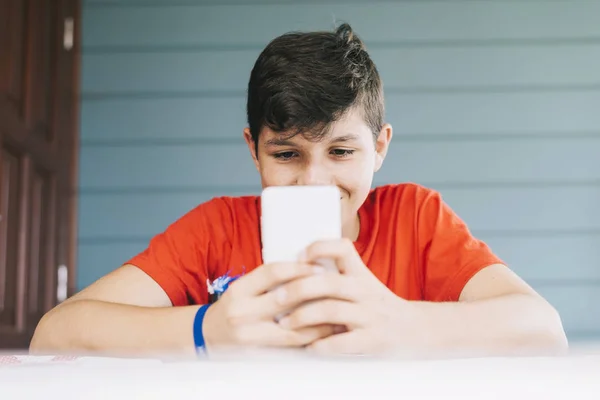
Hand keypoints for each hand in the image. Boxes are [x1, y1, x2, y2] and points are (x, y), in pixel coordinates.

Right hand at [202, 262, 336, 352]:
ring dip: (318, 318)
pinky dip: (310, 336)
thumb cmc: (234, 307)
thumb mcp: (245, 287)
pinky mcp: (258, 351)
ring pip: (292, 326)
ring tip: (336, 309)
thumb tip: (307, 269)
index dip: (298, 268)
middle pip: (285, 298)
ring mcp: (249, 334)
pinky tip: (324, 330)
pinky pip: (291, 344)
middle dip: (314, 292)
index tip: (318, 267)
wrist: (210, 334)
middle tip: (335, 286)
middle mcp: (241, 311)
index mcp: (239, 290)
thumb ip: (269, 280)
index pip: (273, 273)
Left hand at [275, 238, 416, 355]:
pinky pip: (342, 342)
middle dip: (297, 289)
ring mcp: (370, 315)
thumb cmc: (378, 305)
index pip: (342, 249)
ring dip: (302, 317)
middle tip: (277, 298)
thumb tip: (295, 271)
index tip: (298, 258)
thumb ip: (338, 276)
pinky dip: (321, 345)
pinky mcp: (372, 339)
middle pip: (328, 283)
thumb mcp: (364, 283)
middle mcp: (365, 291)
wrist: (414, 329)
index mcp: (361, 274)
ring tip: (285, 323)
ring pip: (331, 310)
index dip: (319, 248)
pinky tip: (308, 347)